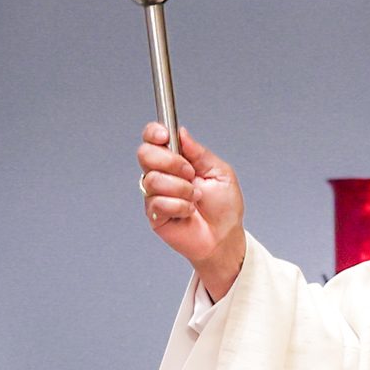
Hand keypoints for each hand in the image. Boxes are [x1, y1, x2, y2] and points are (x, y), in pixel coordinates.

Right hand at [137, 124, 246, 299]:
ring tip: (196, 198)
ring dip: (181, 188)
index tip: (165, 135)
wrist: (225, 236)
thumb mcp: (220, 173)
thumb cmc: (224, 207)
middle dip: (170, 162)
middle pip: (145, 154)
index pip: (153, 139)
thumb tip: (181, 133)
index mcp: (177, 160)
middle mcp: (162, 174)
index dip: (154, 132)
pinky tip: (189, 212)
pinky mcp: (154, 213)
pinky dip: (180, 206)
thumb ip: (199, 152)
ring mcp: (155, 194)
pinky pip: (158, 202)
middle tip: (190, 174)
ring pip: (152, 179)